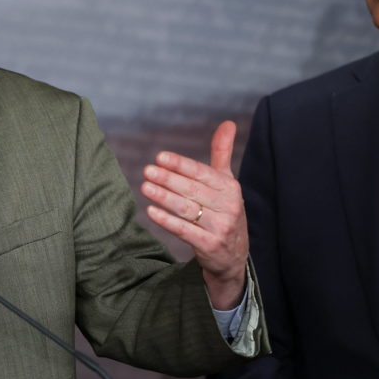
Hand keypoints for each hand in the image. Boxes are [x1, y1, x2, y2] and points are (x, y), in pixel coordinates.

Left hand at [141, 120, 247, 309]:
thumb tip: (228, 123)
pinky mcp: (209, 246)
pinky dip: (167, 221)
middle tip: (147, 171)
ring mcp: (220, 227)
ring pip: (187, 209)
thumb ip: (222, 154)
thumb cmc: (224, 211)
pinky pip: (184, 231)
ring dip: (164, 198)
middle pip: (193, 190)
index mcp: (231, 188)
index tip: (160, 157)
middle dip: (169, 179)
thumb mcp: (226, 183)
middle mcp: (228, 206)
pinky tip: (150, 211)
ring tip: (145, 187)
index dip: (181, 165)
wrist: (233, 256)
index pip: (202, 173)